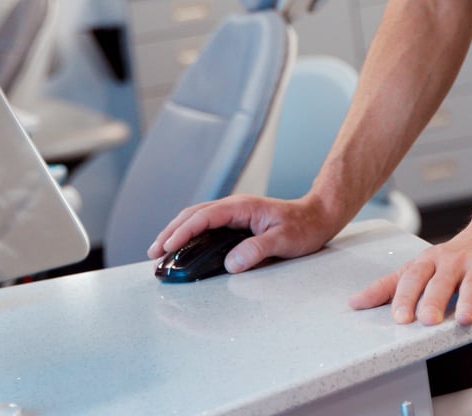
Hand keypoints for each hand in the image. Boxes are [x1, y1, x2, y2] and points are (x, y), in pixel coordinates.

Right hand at [147, 194, 340, 274]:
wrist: (319, 216)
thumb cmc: (304, 227)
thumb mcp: (284, 240)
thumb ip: (257, 250)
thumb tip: (231, 263)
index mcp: (242, 207)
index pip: (205, 216)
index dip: (183, 231)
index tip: (166, 246)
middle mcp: (235, 207)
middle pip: (194, 214)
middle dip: (170, 231)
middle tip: (153, 252)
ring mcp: (234, 214)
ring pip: (197, 219)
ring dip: (177, 232)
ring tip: (159, 251)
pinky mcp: (236, 224)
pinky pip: (206, 226)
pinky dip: (189, 234)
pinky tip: (182, 247)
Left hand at [349, 217, 471, 327]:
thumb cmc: (451, 259)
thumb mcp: (419, 267)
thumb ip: (388, 286)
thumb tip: (355, 303)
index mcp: (431, 260)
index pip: (414, 277)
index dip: (406, 296)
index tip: (399, 317)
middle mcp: (456, 261)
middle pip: (442, 280)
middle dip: (435, 299)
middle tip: (428, 319)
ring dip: (470, 301)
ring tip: (465, 319)